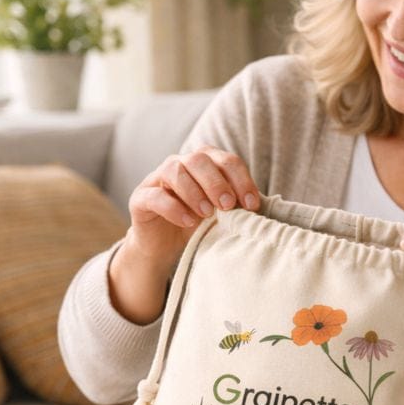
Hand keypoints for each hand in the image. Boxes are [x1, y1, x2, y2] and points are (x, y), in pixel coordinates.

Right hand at [126, 146, 259, 266]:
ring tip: (207, 214)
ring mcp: (158, 178)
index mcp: (205, 163)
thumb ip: (237, 203)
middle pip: (199, 158)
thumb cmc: (199, 223)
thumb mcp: (222, 212)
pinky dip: (174, 207)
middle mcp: (181, 164)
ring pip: (175, 170)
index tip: (252, 204)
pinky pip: (155, 195)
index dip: (241, 179)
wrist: (165, 245)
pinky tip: (189, 222)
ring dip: (195, 192)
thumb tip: (262, 204)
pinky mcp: (140, 198)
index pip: (227, 160)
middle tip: (228, 206)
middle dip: (217, 182)